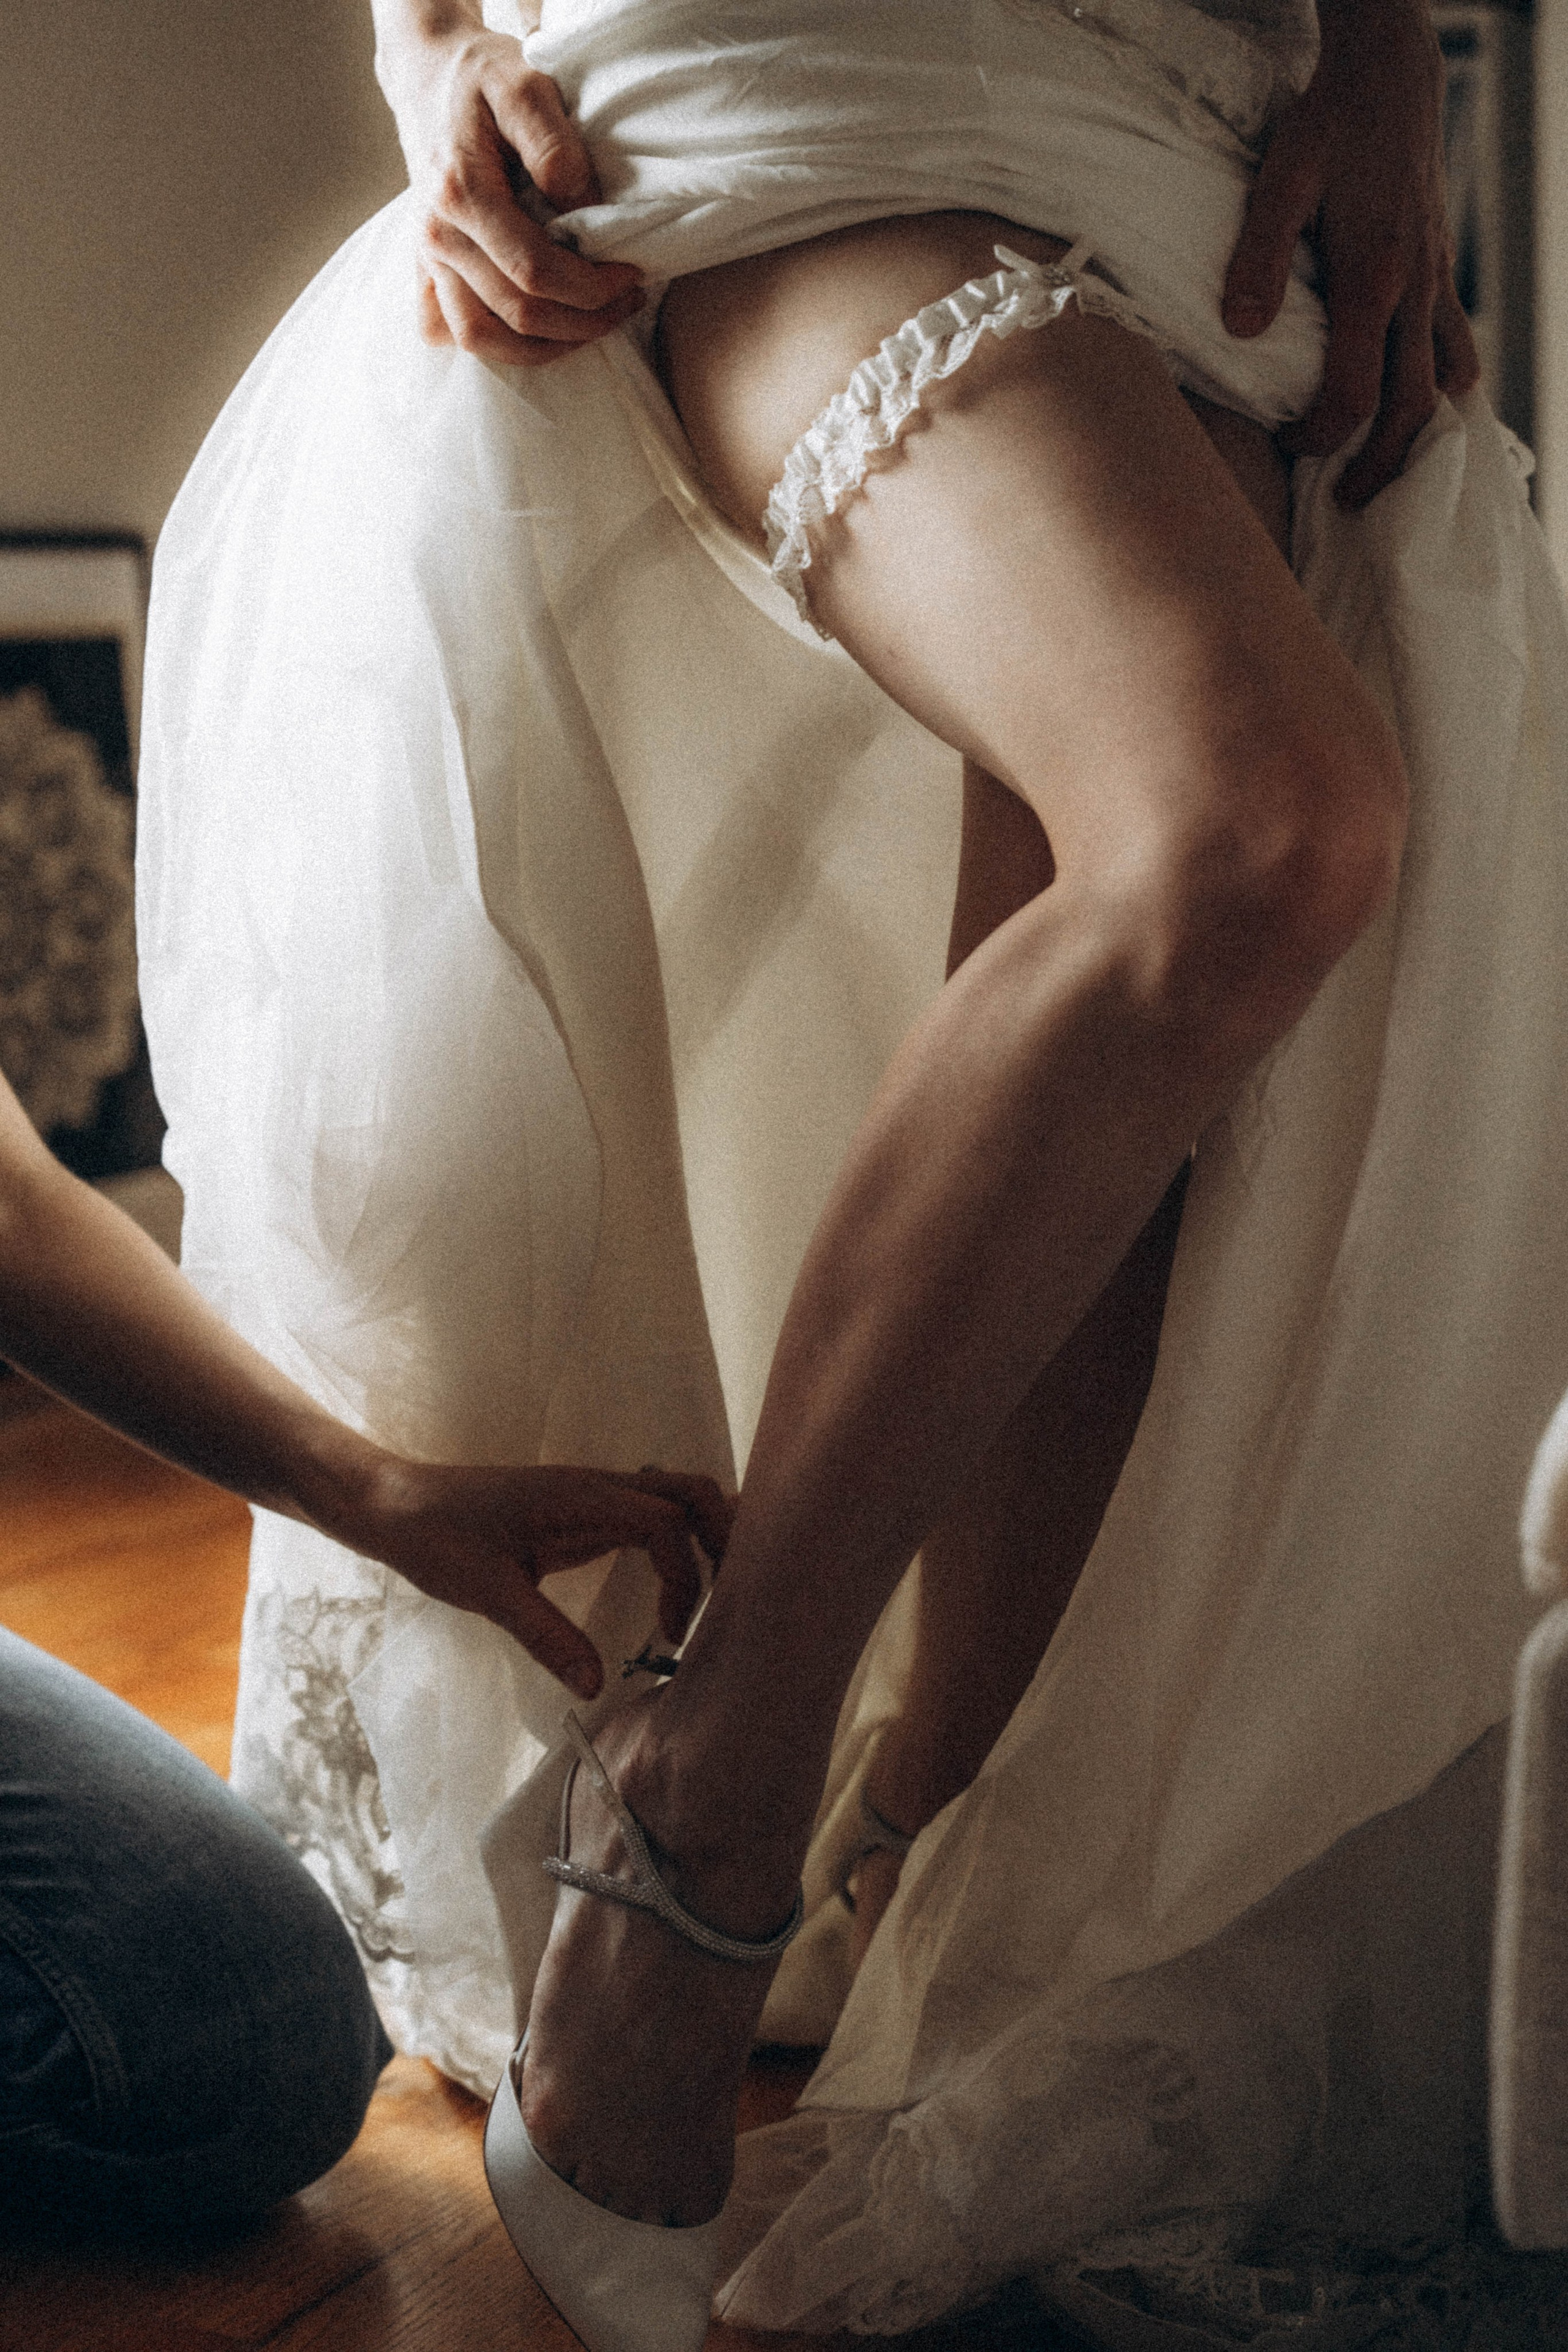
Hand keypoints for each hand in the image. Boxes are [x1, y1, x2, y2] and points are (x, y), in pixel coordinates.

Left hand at [345, 1457, 734, 1697]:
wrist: (396, 1505)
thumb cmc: (435, 1539)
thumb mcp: (487, 1593)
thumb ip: (545, 1636)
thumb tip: (596, 1686)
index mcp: (581, 1498)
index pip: (667, 1522)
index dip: (685, 1575)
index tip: (668, 1634)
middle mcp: (597, 1487)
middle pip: (691, 1490)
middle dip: (722, 1538)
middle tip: (722, 1602)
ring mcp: (592, 1494)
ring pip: (675, 1496)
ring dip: (702, 1537)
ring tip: (705, 1599)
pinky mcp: (582, 1509)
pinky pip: (649, 1512)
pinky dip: (675, 1541)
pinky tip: (668, 1585)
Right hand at [378, 19, 644, 364]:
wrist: (431, 76)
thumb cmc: (483, 79)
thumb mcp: (526, 85)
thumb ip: (555, 147)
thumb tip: (581, 208)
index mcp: (460, 195)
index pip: (534, 271)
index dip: (591, 288)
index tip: (631, 275)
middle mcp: (436, 236)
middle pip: (517, 314)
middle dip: (584, 320)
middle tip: (627, 300)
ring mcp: (428, 258)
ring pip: (484, 339)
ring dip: (546, 346)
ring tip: (592, 325)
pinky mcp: (427, 269)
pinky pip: (451, 332)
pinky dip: (496, 345)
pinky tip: (538, 331)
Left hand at [1221, 0, 1479, 508]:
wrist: (1391, 77)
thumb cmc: (1329, 126)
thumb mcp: (1279, 179)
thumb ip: (1259, 257)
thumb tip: (1241, 331)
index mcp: (1372, 279)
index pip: (1356, 392)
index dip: (1323, 436)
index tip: (1288, 446)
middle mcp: (1414, 290)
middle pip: (1410, 407)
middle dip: (1378, 464)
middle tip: (1344, 500)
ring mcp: (1436, 283)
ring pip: (1446, 383)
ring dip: (1421, 435)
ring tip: (1386, 469)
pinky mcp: (1443, 273)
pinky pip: (1458, 347)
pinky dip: (1446, 389)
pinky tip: (1424, 413)